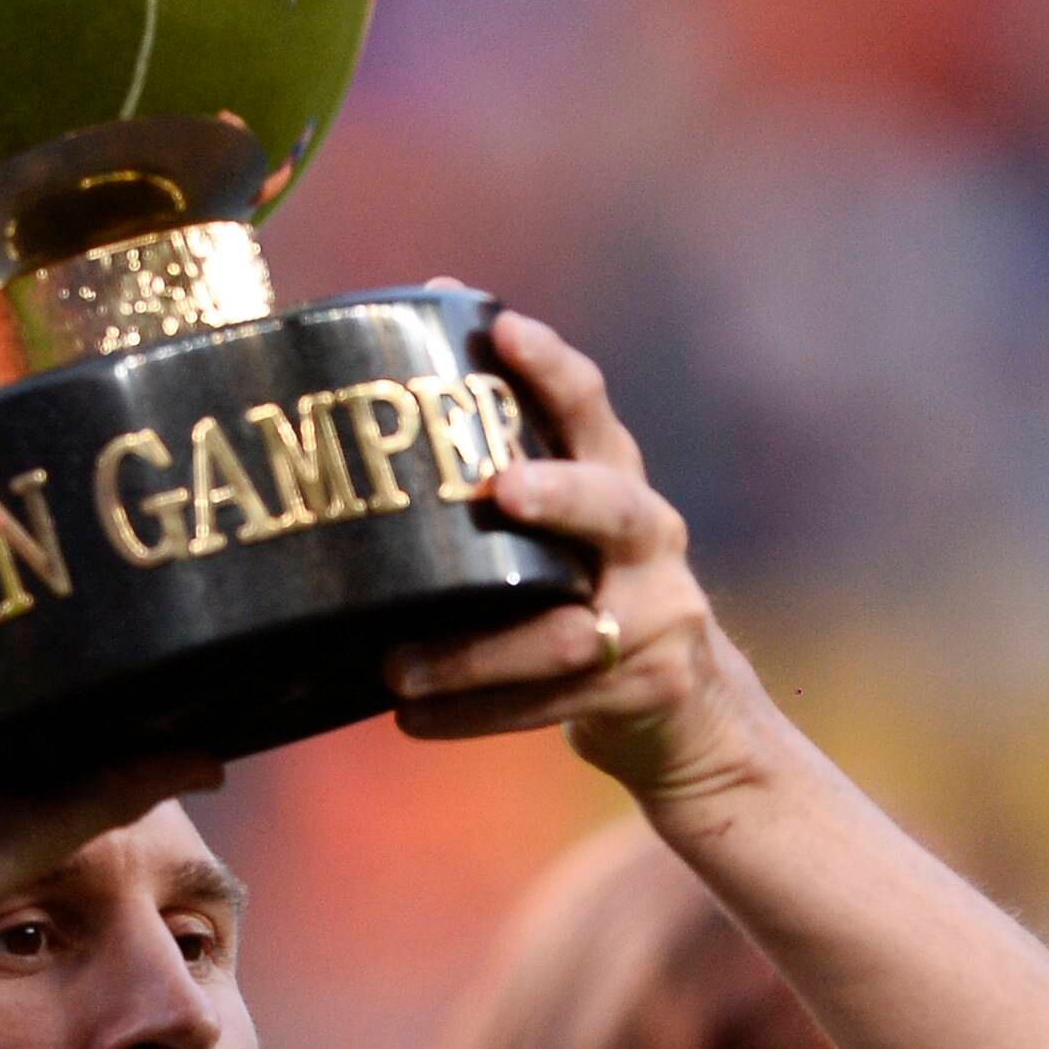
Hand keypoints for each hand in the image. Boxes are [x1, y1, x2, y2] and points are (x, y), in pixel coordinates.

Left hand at [380, 307, 779, 815]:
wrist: (680, 709)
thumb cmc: (579, 595)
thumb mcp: (556, 532)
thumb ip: (496, 480)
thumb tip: (368, 409)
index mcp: (616, 477)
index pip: (590, 407)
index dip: (550, 366)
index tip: (500, 327)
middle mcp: (649, 535)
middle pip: (613, 506)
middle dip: (559, 493)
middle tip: (498, 491)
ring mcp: (661, 615)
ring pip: (569, 634)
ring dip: (475, 655)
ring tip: (397, 671)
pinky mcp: (651, 686)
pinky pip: (554, 704)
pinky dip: (478, 714)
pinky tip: (414, 721)